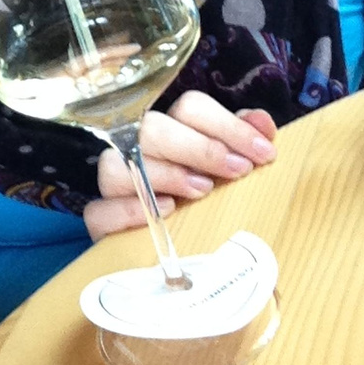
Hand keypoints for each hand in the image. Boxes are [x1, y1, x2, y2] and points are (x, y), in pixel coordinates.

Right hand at [83, 90, 276, 240]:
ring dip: (164, 173)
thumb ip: (241, 141)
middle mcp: (137, 149)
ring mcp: (114, 184)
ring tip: (202, 191)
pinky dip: (130, 209)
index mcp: (171, 130)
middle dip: (199, 147)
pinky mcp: (99, 220)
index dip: (227, 126)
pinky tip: (166, 210)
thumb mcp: (226, 167)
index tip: (263, 153)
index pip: (189, 108)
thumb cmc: (201, 199)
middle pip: (152, 128)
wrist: (172, 256)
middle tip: (237, 171)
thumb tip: (263, 123)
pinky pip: (100, 210)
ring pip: (119, 164)